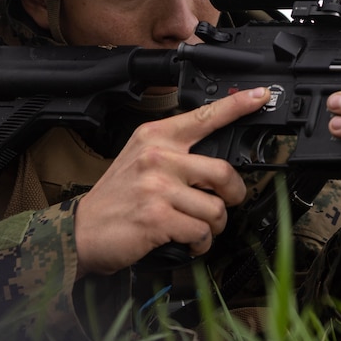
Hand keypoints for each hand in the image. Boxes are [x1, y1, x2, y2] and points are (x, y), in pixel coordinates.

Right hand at [72, 87, 270, 276]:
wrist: (82, 230)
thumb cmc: (117, 198)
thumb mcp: (139, 158)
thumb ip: (175, 151)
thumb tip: (216, 158)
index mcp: (155, 137)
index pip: (204, 116)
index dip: (237, 105)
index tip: (259, 96)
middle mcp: (157, 157)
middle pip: (223, 171)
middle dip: (233, 195)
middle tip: (225, 203)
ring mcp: (157, 187)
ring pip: (215, 209)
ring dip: (213, 226)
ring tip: (198, 227)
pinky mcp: (157, 217)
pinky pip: (201, 232)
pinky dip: (200, 244)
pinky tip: (188, 242)